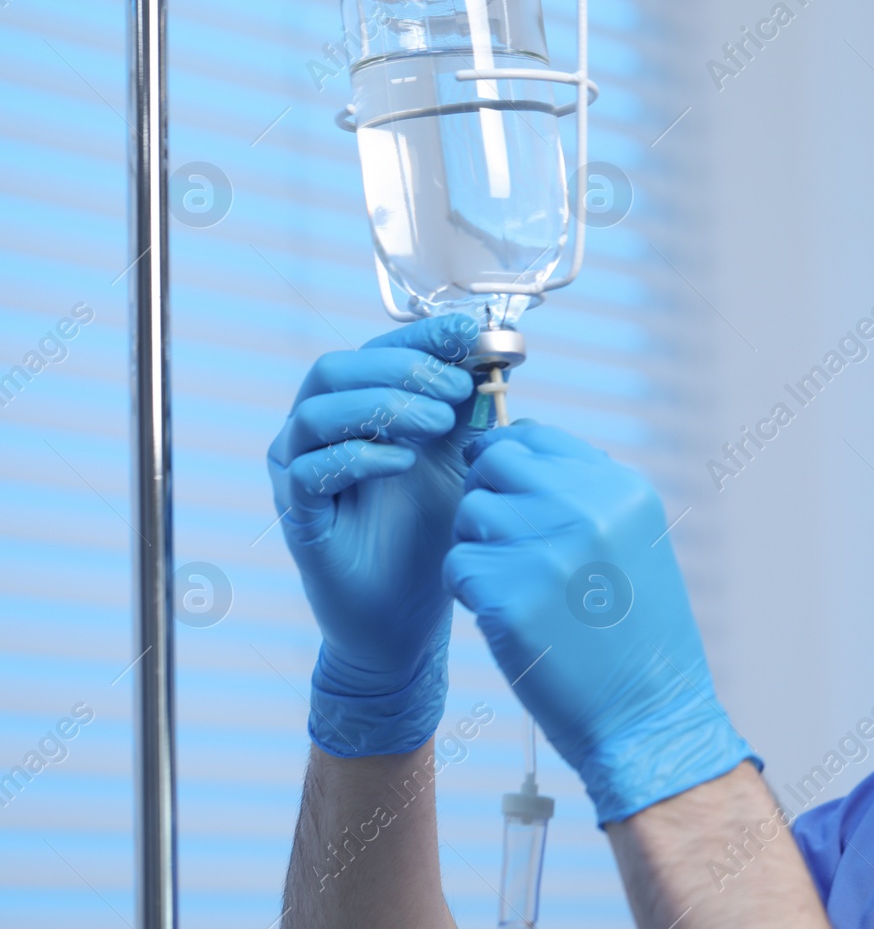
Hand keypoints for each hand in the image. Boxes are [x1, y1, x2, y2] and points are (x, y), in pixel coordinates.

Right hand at [267, 315, 483, 756]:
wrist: (411, 616)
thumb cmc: (433, 531)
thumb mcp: (462, 459)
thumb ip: (472, 409)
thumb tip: (500, 352)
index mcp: (358, 408)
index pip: (378, 351)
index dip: (422, 336)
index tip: (470, 333)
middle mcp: (319, 432)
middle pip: (337, 369)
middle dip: (402, 370)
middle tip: (456, 392)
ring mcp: (299, 472)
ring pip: (317, 411)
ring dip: (383, 407)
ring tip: (437, 426)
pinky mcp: (296, 515)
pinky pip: (308, 470)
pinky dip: (359, 456)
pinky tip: (403, 463)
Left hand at [445, 422, 757, 823]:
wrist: (648, 714)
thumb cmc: (637, 630)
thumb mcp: (633, 541)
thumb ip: (584, 493)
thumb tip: (514, 448)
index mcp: (621, 490)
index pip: (536, 436)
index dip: (510, 460)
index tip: (508, 489)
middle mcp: (585, 509)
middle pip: (495, 463)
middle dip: (488, 495)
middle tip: (505, 541)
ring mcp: (545, 553)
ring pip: (469, 513)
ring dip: (478, 545)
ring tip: (515, 584)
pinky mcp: (508, 600)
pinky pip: (457, 565)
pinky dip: (469, 590)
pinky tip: (506, 614)